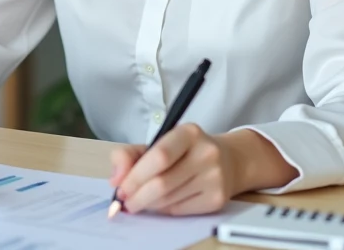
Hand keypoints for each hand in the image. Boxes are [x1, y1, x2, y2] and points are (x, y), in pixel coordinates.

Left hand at [109, 125, 297, 214]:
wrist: (228, 161)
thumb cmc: (185, 151)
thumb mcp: (159, 142)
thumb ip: (130, 154)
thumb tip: (115, 179)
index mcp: (189, 133)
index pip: (159, 156)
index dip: (135, 175)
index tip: (120, 187)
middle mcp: (206, 153)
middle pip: (162, 183)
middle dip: (136, 196)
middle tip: (124, 201)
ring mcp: (214, 177)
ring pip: (168, 200)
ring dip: (147, 204)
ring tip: (140, 200)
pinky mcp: (217, 199)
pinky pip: (179, 210)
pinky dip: (163, 210)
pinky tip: (159, 203)